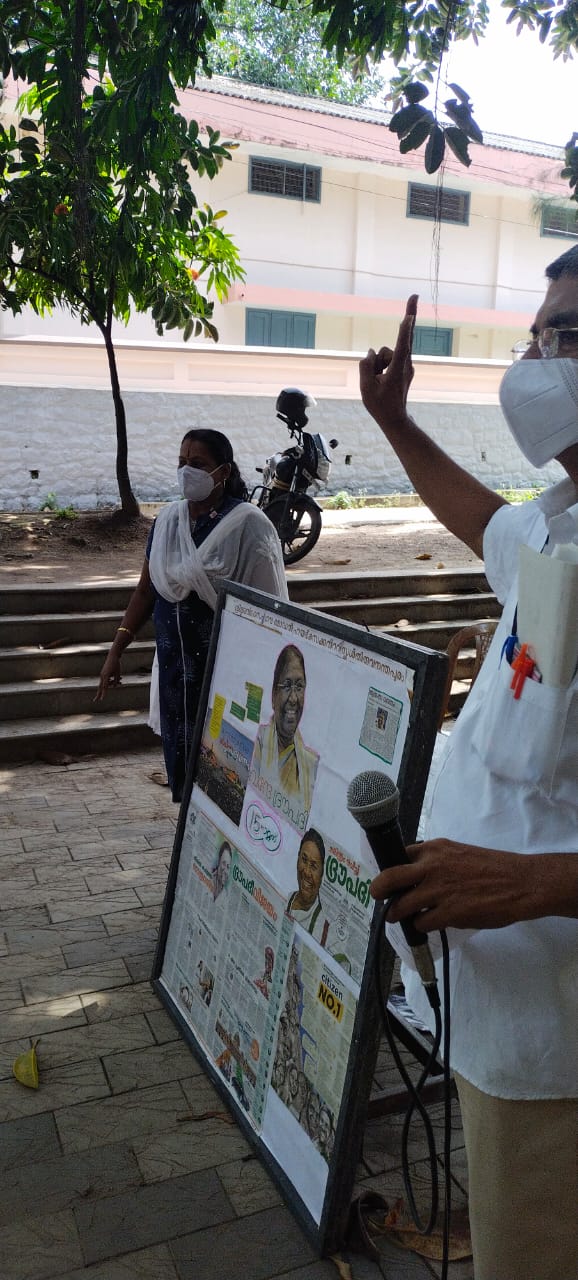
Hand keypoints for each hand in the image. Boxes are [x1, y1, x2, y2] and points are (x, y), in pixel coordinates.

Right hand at [94, 653, 121, 701]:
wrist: (113, 655)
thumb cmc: (116, 664)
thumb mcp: (118, 673)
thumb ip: (116, 680)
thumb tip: (114, 686)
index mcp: (105, 676)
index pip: (105, 687)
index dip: (104, 694)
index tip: (101, 699)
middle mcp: (102, 676)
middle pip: (100, 687)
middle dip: (99, 694)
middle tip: (94, 701)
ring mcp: (103, 675)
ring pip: (107, 683)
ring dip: (114, 683)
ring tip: (121, 680)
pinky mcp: (104, 673)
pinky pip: (108, 680)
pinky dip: (113, 680)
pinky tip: (121, 678)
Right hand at [359, 294, 417, 427]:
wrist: (394, 419)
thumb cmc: (380, 405)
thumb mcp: (366, 386)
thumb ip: (366, 365)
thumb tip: (371, 353)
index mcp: (398, 369)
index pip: (401, 344)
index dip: (405, 328)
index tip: (410, 316)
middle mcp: (405, 364)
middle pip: (397, 342)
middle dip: (407, 317)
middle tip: (415, 295)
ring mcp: (405, 366)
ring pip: (386, 353)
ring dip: (378, 364)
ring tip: (377, 382)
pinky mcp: (403, 369)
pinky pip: (388, 360)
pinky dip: (380, 367)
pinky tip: (379, 380)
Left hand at [370, 838, 537, 931]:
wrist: (521, 882)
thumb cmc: (493, 868)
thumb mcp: (459, 854)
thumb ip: (437, 862)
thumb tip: (417, 876)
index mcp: (435, 848)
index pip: (400, 855)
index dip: (391, 868)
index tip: (389, 878)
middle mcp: (431, 866)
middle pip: (389, 878)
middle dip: (378, 890)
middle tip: (377, 897)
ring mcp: (438, 890)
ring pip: (401, 906)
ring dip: (397, 914)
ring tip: (399, 918)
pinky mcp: (448, 913)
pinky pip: (421, 923)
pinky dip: (421, 926)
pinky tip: (427, 926)